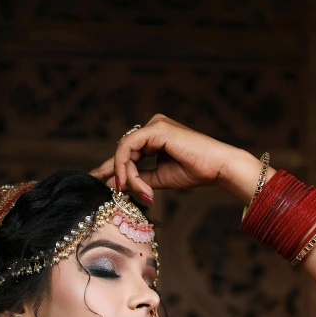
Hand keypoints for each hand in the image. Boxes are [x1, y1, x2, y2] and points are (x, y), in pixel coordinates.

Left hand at [90, 114, 248, 202]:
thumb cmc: (195, 172)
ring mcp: (155, 125)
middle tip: (108, 188)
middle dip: (115, 172)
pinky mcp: (157, 128)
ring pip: (125, 150)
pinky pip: (130, 147)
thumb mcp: (159, 178)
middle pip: (123, 151)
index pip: (128, 152)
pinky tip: (130, 181)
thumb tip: (118, 185)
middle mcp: (153, 127)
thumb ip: (139, 179)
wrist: (218, 168)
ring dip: (126, 174)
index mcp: (156, 137)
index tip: (97, 180)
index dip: (111, 167)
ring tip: (139, 191)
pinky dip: (127, 166)